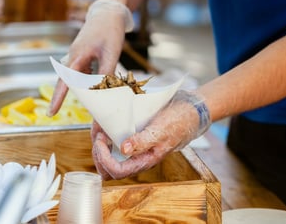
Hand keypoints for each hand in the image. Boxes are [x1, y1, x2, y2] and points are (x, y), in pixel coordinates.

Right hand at [47, 0, 133, 115]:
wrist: (109, 13)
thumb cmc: (109, 31)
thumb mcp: (111, 54)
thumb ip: (106, 73)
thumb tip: (103, 93)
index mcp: (77, 56)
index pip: (64, 82)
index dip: (58, 99)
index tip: (51, 113)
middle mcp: (73, 57)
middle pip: (66, 83)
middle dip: (65, 98)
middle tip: (63, 113)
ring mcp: (77, 56)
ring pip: (75, 79)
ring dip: (81, 91)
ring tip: (90, 105)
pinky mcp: (83, 56)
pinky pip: (81, 73)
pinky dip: (87, 82)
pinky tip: (95, 87)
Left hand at [92, 90, 210, 179]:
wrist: (187, 113)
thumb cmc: (177, 122)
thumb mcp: (160, 130)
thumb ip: (143, 141)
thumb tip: (123, 149)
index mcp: (145, 160)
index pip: (117, 171)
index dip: (104, 158)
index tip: (101, 140)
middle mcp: (137, 158)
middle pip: (109, 169)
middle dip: (98, 153)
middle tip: (99, 134)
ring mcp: (134, 150)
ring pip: (109, 158)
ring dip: (100, 145)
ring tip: (100, 127)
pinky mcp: (133, 141)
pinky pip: (113, 145)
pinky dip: (106, 136)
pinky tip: (106, 125)